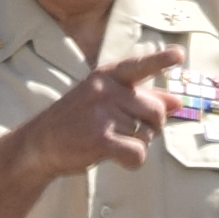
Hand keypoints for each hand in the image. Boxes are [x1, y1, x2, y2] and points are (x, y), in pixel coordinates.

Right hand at [26, 44, 191, 182]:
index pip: (139, 66)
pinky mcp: (100, 139)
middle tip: (126, 132)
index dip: (161, 60)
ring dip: (136, 144)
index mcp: (106, 76)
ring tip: (109, 141)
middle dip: (151, 126)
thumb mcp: (106, 100)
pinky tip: (117, 159)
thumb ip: (143, 98)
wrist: (39, 144)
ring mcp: (102, 113)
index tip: (179, 55)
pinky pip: (138, 152)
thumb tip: (178, 102)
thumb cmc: (77, 120)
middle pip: (156, 111)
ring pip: (148, 135)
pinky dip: (133, 161)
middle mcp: (105, 90)